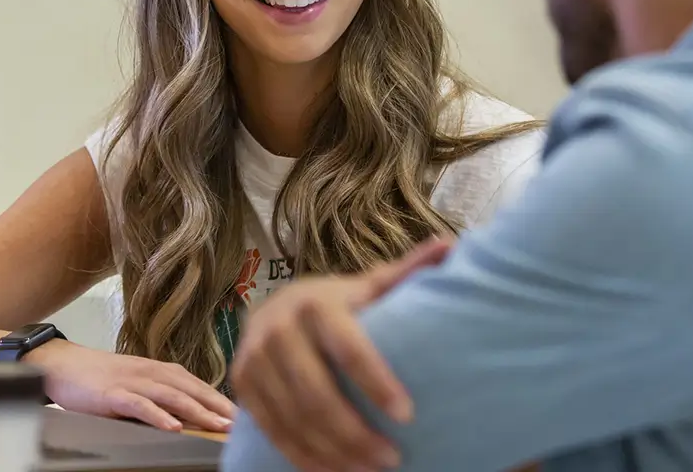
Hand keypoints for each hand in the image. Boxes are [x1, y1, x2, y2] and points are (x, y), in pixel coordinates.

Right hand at [25, 339, 236, 432]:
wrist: (60, 365)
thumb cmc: (98, 378)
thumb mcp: (133, 382)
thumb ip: (157, 394)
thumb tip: (185, 413)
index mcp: (156, 369)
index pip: (195, 382)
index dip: (219, 397)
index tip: (242, 413)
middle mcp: (148, 371)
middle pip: (189, 387)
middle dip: (217, 404)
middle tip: (241, 422)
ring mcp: (131, 381)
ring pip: (170, 395)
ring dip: (197, 409)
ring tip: (218, 425)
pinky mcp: (112, 393)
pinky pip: (139, 405)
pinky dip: (157, 415)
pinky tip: (173, 426)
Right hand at [230, 237, 452, 471]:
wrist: (275, 307)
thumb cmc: (336, 305)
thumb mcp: (368, 287)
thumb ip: (406, 272)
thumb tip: (449, 244)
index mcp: (316, 303)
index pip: (348, 348)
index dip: (376, 383)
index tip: (407, 415)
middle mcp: (279, 327)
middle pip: (316, 393)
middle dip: (355, 433)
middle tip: (392, 458)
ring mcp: (255, 357)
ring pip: (293, 418)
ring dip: (333, 453)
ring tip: (369, 469)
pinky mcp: (242, 383)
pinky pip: (272, 429)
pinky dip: (303, 457)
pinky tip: (332, 471)